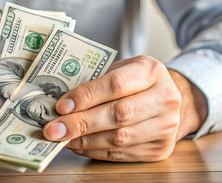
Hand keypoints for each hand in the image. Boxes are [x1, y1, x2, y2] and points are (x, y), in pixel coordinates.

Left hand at [42, 55, 206, 161]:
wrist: (168, 99)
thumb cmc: (136, 81)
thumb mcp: (121, 69)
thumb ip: (96, 82)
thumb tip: (63, 105)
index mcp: (152, 71)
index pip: (116, 84)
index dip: (86, 96)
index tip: (62, 106)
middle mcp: (165, 99)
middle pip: (118, 114)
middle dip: (80, 123)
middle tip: (53, 129)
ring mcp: (166, 126)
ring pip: (119, 138)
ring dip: (84, 140)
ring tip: (62, 137)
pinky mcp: (159, 149)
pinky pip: (121, 153)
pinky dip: (94, 151)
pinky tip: (78, 145)